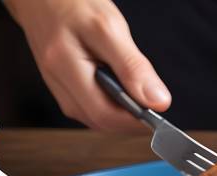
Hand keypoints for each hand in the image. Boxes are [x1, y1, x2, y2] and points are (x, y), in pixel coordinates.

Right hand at [4, 0, 170, 130]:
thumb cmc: (73, 2)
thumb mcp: (109, 28)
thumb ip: (132, 67)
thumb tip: (156, 102)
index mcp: (65, 68)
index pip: (105, 116)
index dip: (135, 121)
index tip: (158, 112)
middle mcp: (58, 85)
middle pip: (101, 122)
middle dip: (130, 118)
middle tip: (151, 100)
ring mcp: (59, 88)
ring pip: (96, 118)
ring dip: (121, 111)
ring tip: (134, 87)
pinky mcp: (63, 88)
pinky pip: (91, 107)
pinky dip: (111, 103)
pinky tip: (119, 87)